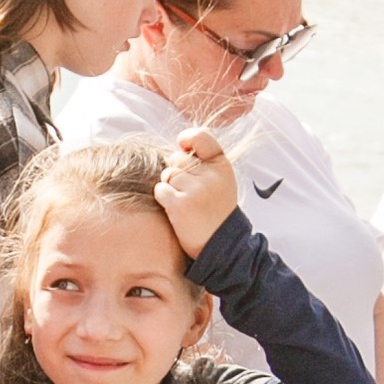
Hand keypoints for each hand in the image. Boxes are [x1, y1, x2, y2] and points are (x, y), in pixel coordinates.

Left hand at [155, 128, 238, 260]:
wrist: (221, 245)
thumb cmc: (214, 212)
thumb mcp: (219, 182)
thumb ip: (204, 164)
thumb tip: (178, 146)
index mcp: (222, 166)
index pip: (202, 137)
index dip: (188, 138)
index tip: (183, 144)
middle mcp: (212, 175)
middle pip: (177, 159)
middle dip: (177, 172)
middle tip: (190, 193)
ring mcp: (197, 189)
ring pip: (167, 175)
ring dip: (170, 188)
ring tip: (186, 204)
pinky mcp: (181, 204)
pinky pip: (160, 190)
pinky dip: (163, 199)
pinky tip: (177, 211)